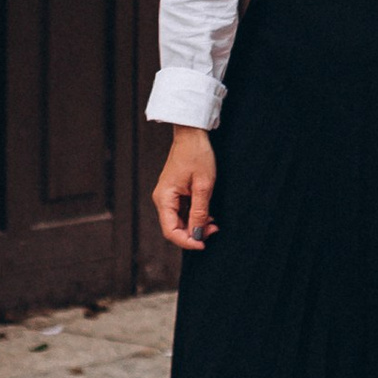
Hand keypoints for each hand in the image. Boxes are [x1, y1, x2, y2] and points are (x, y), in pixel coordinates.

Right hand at [155, 129, 219, 247]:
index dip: (187, 241)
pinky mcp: (175, 193)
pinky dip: (195, 216)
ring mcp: (168, 196)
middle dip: (194, 233)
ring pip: (179, 221)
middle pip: (174, 228)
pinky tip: (208, 214)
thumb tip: (197, 234)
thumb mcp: (203, 186)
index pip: (171, 231)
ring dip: (195, 225)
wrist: (192, 134)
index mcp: (164, 198)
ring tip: (213, 223)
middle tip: (214, 230)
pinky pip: (182, 211)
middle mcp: (162, 199)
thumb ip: (199, 212)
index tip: (204, 243)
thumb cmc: (197, 155)